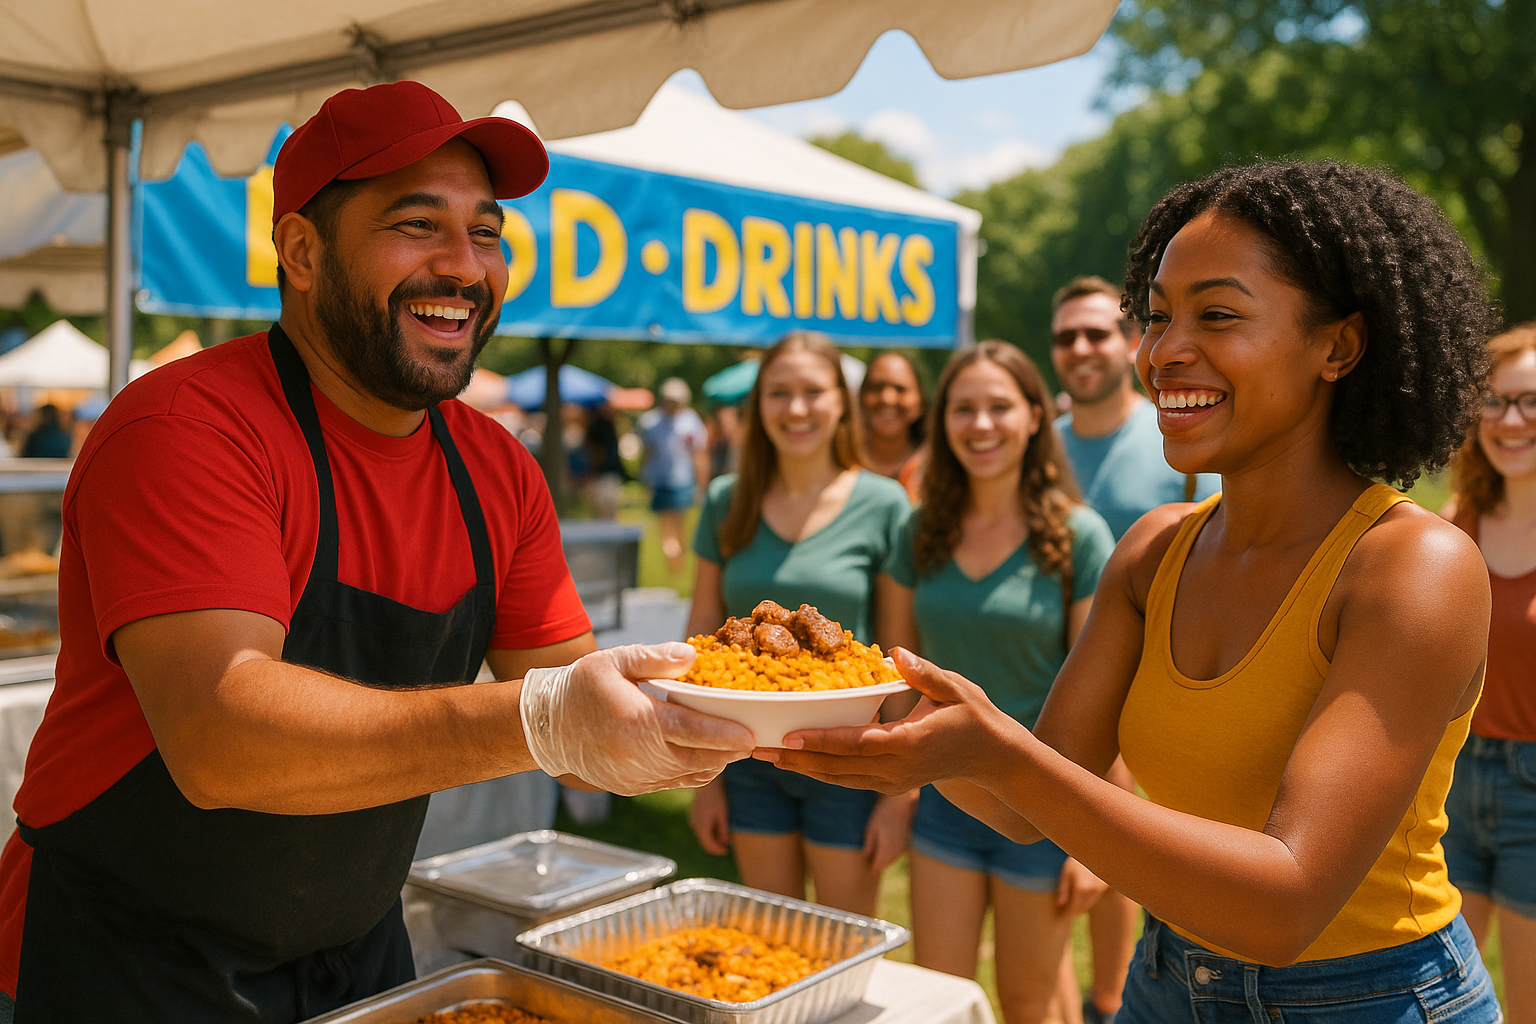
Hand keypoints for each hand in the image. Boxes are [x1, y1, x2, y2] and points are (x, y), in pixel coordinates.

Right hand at [521, 643, 754, 795]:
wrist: (546, 726)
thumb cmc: (583, 687)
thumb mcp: (615, 660)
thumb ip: (655, 658)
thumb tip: (692, 656)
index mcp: (637, 721)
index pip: (691, 732)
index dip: (724, 736)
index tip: (750, 735)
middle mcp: (638, 755)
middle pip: (698, 759)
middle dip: (729, 751)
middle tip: (753, 738)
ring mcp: (635, 776)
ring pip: (689, 775)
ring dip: (715, 763)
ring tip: (734, 746)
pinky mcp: (632, 788)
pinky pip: (673, 784)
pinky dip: (694, 772)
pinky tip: (706, 757)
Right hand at [689, 778, 731, 854]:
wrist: (706, 782)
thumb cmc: (716, 798)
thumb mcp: (723, 815)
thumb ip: (723, 830)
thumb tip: (725, 843)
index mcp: (702, 828)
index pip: (709, 845)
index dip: (718, 850)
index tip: (726, 851)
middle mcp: (695, 825)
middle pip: (704, 842)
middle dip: (715, 846)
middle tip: (726, 847)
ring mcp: (693, 820)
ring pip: (702, 835)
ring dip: (712, 839)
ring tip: (723, 837)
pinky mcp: (694, 815)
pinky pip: (700, 828)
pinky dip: (708, 832)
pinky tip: (716, 828)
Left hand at [757, 648, 1015, 793]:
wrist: (994, 759)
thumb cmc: (975, 717)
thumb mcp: (956, 689)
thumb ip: (924, 673)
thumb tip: (895, 653)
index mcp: (910, 743)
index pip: (856, 744)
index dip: (820, 742)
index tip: (788, 738)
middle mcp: (897, 769)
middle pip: (838, 768)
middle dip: (796, 760)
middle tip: (758, 749)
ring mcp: (893, 782)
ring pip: (840, 779)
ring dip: (803, 770)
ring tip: (767, 758)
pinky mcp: (891, 785)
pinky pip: (849, 781)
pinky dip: (822, 773)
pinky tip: (798, 763)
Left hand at [863, 790, 916, 872]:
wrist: (899, 803)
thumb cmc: (882, 814)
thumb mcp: (871, 828)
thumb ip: (869, 844)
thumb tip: (865, 857)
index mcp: (886, 848)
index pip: (878, 865)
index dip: (871, 866)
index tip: (865, 862)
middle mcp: (896, 849)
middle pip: (886, 864)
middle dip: (878, 863)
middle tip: (869, 859)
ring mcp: (903, 845)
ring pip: (893, 859)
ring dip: (885, 859)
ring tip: (877, 854)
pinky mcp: (907, 840)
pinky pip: (898, 853)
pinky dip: (892, 853)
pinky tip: (887, 848)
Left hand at [1055, 857, 1108, 916]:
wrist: (1094, 851)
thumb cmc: (1076, 861)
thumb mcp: (1066, 873)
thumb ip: (1063, 890)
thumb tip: (1060, 905)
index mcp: (1081, 888)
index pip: (1073, 908)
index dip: (1065, 914)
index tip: (1059, 916)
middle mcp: (1092, 891)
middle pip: (1081, 908)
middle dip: (1072, 912)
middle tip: (1062, 913)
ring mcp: (1100, 889)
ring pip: (1088, 905)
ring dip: (1079, 908)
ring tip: (1069, 907)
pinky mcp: (1104, 887)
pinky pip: (1093, 899)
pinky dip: (1086, 902)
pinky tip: (1078, 900)